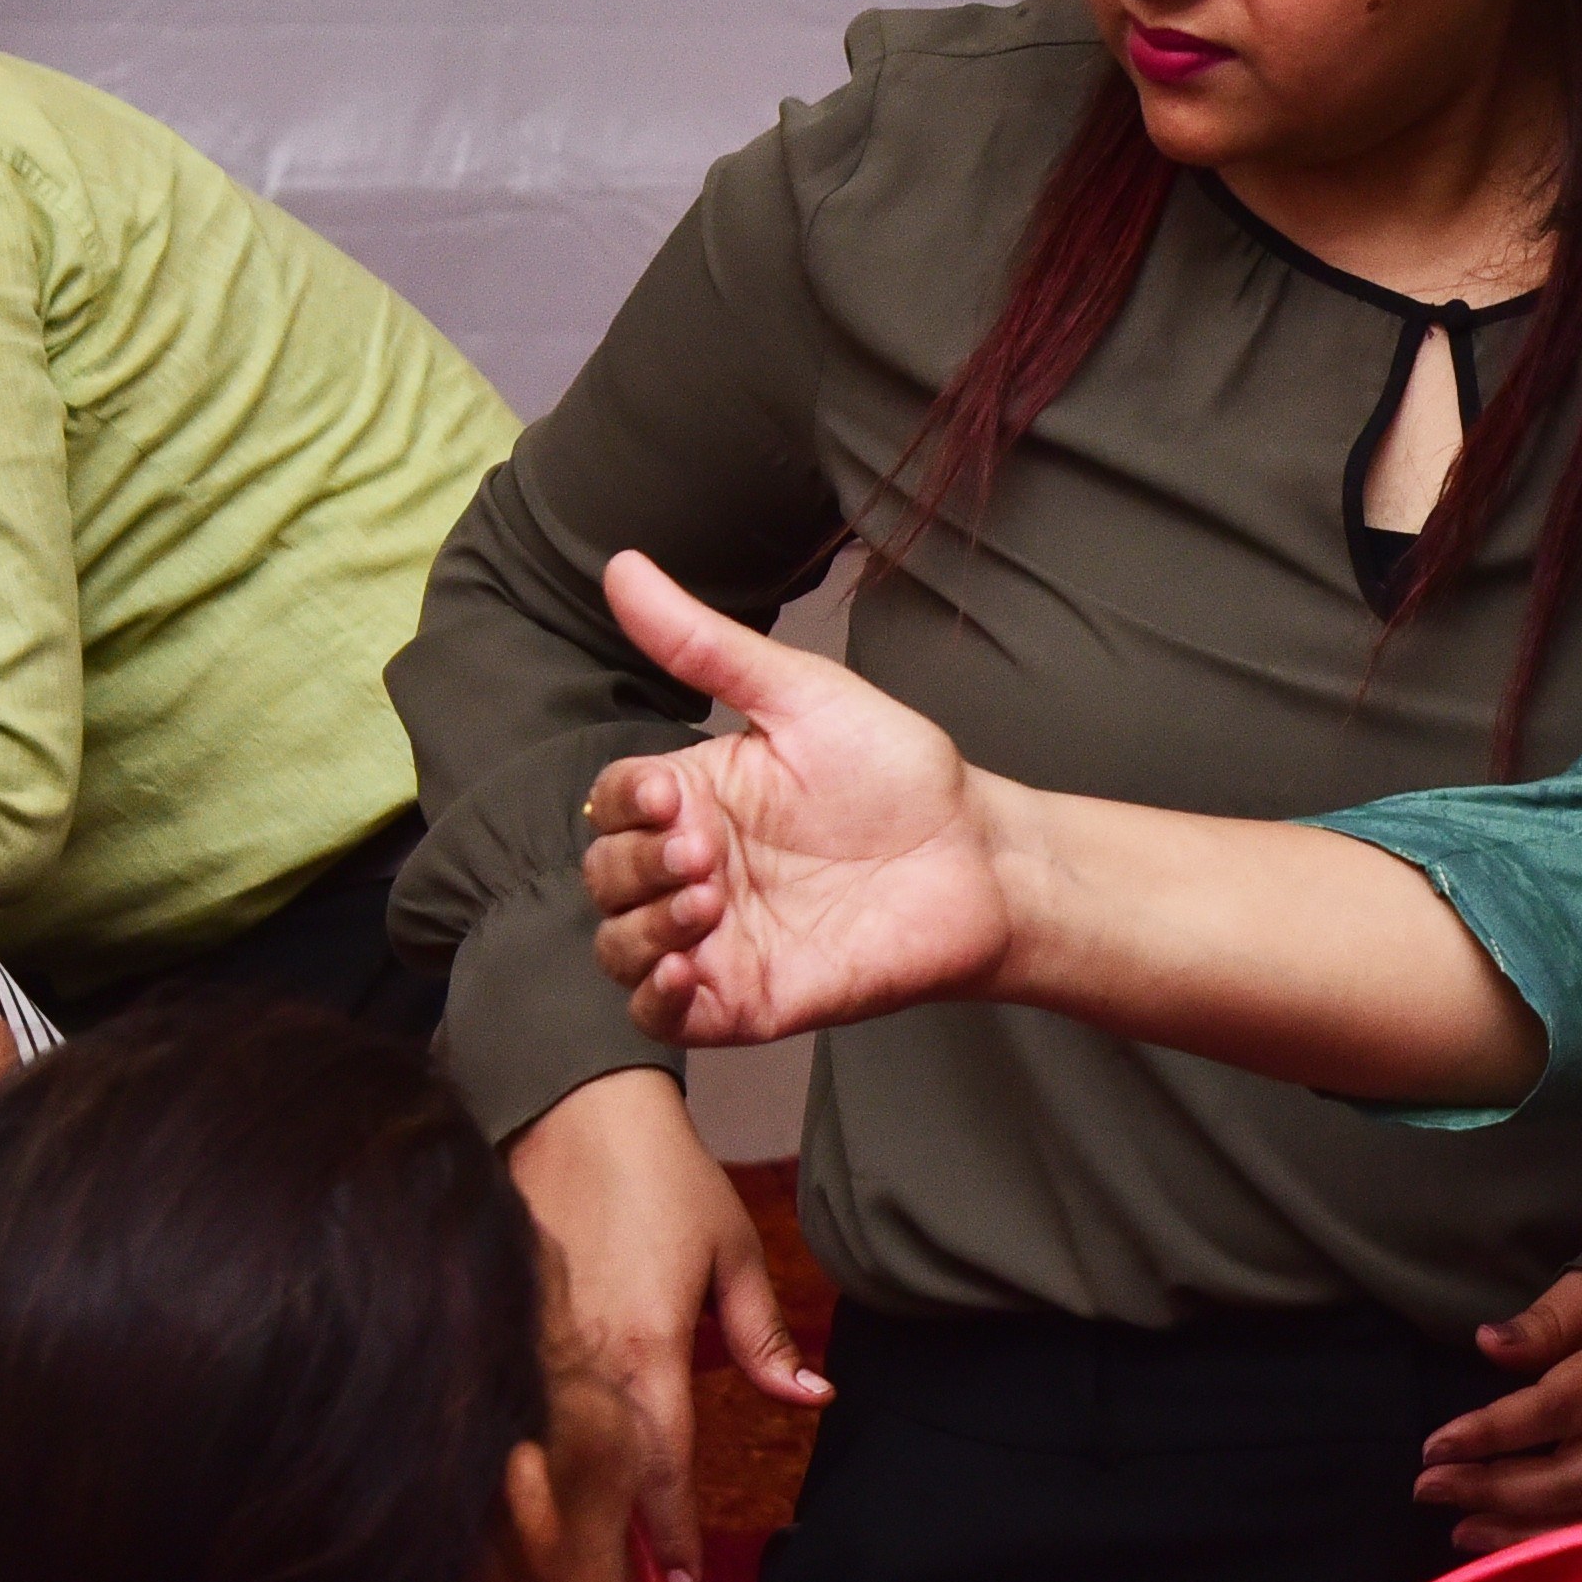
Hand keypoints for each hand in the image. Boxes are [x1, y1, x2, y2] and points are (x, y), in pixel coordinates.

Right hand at [507, 1066, 825, 1581]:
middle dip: (616, 1547)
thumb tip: (812, 1397)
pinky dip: (537, 1453)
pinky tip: (540, 1487)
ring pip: (557, 1452)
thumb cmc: (661, 1175)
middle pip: (603, 1478)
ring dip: (574, 1511)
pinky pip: (526, 1406)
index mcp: (649, 1348)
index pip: (664, 1466)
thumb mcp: (732, 1252)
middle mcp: (588, 1358)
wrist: (575, 1106)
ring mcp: (542, 1342)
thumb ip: (764, 1336)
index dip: (673, 1530)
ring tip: (584, 1572)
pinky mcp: (511, 1322)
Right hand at [584, 551, 1018, 1044]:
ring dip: (639, 928)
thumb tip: (622, 566)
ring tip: (704, 902)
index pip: (613, 800)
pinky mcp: (745, 998)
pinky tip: (689, 967)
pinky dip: (655, 998)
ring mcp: (716, 937)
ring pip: (618, 947)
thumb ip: (705, 646)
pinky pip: (662, 1015)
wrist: (977, 857)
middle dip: (634, 865)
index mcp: (698, 795)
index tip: (667, 794)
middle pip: (605, 874)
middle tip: (705, 854)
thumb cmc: (897, 772)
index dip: (624, 801)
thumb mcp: (801, 696)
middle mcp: (695, 867)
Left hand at [1411, 1273, 1581, 1555]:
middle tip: (1426, 1489)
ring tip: (1458, 1531)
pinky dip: (1567, 1552)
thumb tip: (1485, 1345)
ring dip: (1521, 1534)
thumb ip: (1549, 1320)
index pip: (1556, 1406)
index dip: (1491, 1431)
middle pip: (1570, 1475)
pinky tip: (1517, 1552)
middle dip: (1491, 1489)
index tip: (1432, 1446)